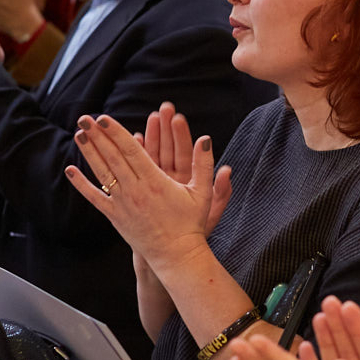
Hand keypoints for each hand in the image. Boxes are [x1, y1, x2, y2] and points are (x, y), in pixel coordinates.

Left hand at [65, 114, 224, 269]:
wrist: (176, 255)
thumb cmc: (191, 223)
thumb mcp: (202, 192)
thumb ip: (204, 164)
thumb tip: (205, 138)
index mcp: (155, 181)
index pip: (131, 151)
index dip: (116, 133)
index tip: (103, 119)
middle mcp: (135, 190)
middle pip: (113, 158)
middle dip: (98, 136)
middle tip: (85, 118)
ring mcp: (122, 204)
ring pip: (102, 173)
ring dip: (89, 152)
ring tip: (79, 134)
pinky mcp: (115, 217)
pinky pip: (95, 198)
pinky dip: (82, 184)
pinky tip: (70, 171)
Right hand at [140, 102, 232, 233]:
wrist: (171, 251)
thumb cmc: (192, 232)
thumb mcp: (210, 212)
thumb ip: (221, 192)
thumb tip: (228, 171)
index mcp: (187, 180)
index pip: (184, 153)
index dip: (181, 136)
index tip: (178, 118)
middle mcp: (172, 178)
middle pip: (167, 149)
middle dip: (165, 129)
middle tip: (163, 109)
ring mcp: (156, 183)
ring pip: (151, 156)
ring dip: (149, 137)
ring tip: (148, 118)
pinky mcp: (142, 190)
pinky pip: (136, 170)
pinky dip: (134, 157)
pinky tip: (130, 141)